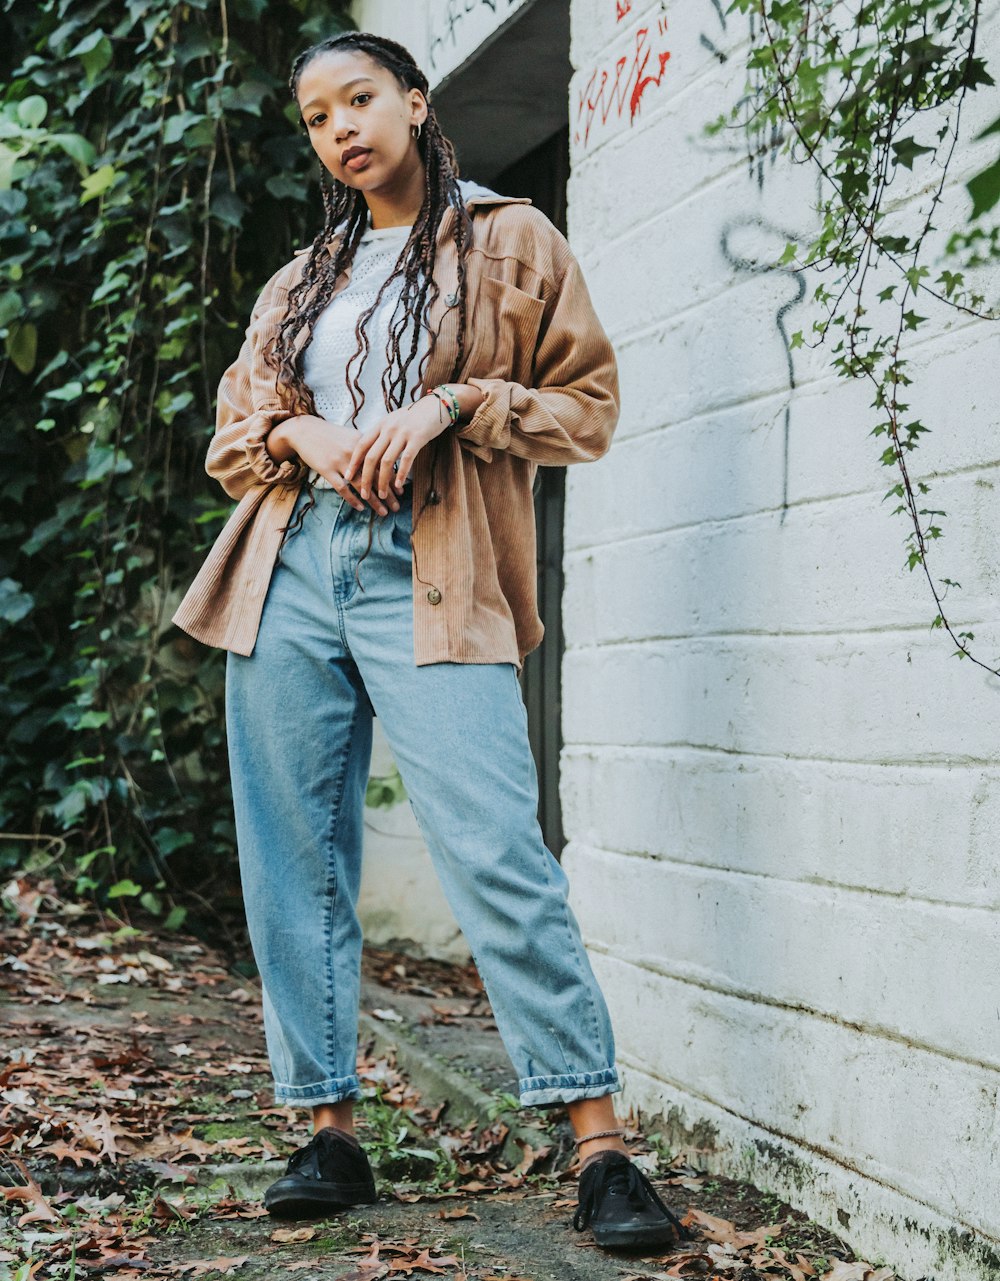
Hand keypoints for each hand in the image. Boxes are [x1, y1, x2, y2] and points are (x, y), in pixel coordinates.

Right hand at [267, 415, 396, 514]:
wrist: (305, 430)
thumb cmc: (331, 435)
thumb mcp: (351, 437)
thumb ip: (367, 448)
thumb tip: (384, 461)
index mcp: (363, 443)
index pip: (383, 464)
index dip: (393, 479)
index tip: (401, 492)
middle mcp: (354, 453)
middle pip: (376, 476)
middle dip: (388, 494)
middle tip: (397, 507)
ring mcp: (340, 461)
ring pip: (361, 485)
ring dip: (374, 501)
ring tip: (383, 512)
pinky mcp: (326, 469)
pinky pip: (342, 488)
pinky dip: (353, 499)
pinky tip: (361, 508)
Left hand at [343, 395, 451, 500]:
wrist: (436, 405)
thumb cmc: (415, 416)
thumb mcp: (393, 422)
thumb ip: (382, 435)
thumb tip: (371, 453)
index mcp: (380, 425)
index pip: (361, 445)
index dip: (354, 462)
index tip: (348, 476)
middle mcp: (388, 428)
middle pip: (371, 456)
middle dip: (365, 478)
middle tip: (363, 494)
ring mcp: (402, 433)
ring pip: (387, 461)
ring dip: (383, 481)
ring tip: (382, 495)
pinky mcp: (417, 438)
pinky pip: (406, 459)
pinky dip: (401, 474)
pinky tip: (398, 485)